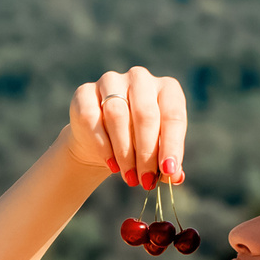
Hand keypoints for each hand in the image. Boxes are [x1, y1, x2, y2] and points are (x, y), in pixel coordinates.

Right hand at [63, 65, 186, 188]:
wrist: (100, 142)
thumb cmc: (138, 144)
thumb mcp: (157, 153)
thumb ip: (168, 163)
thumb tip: (175, 176)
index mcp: (167, 88)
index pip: (173, 115)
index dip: (172, 144)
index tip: (168, 171)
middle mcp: (140, 78)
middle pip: (145, 114)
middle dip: (147, 153)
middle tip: (146, 181)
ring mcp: (111, 81)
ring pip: (118, 115)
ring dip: (125, 153)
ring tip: (130, 177)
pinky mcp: (85, 92)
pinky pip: (92, 118)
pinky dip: (103, 146)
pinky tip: (112, 164)